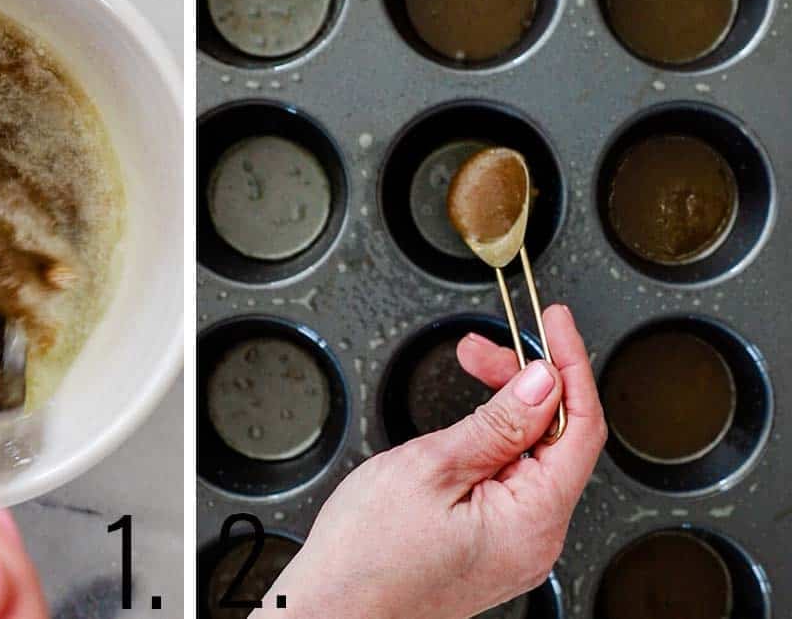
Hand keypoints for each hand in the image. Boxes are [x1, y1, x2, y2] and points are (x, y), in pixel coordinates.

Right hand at [256, 304, 606, 618]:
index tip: (555, 324)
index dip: (571, 366)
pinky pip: (512, 483)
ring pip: (532, 459)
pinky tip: (469, 425)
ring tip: (466, 377)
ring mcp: (515, 547)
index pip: (580, 427)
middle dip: (524, 383)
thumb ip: (496, 423)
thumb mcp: (430, 467)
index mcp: (532, 521)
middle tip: (479, 349)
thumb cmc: (366, 556)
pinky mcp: (493, 547)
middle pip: (555, 439)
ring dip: (506, 410)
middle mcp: (536, 540)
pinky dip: (496, 444)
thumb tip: (542, 384)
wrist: (332, 611)